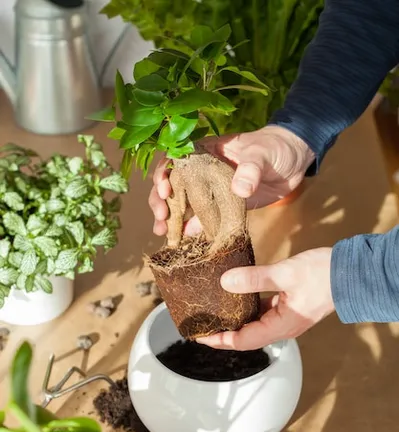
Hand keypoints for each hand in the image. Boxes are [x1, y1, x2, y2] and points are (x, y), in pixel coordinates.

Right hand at [149, 125, 314, 236]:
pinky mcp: (221, 206)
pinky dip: (190, 228)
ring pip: (182, 201)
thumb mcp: (262, 154)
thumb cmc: (275, 148)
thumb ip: (250, 168)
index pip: (175, 158)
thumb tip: (239, 189)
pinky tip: (182, 239)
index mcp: (206, 150)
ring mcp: (210, 189)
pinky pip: (202, 217)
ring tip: (162, 231)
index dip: (163, 172)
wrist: (294, 162)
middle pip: (172, 182)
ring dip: (170, 216)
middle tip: (161, 216)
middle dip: (161, 199)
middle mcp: (202, 169)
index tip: (163, 188)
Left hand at [197, 248, 334, 350]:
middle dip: (223, 334)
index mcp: (281, 326)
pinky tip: (237, 296)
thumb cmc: (323, 275)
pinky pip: (264, 313)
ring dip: (235, 322)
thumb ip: (254, 279)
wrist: (351, 272)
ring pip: (254, 325)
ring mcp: (287, 318)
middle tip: (202, 326)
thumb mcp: (285, 274)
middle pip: (246, 337)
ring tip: (215, 313)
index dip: (220, 340)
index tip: (200, 336)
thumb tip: (225, 282)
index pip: (243, 341)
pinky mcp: (290, 307)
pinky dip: (248, 309)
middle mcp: (283, 327)